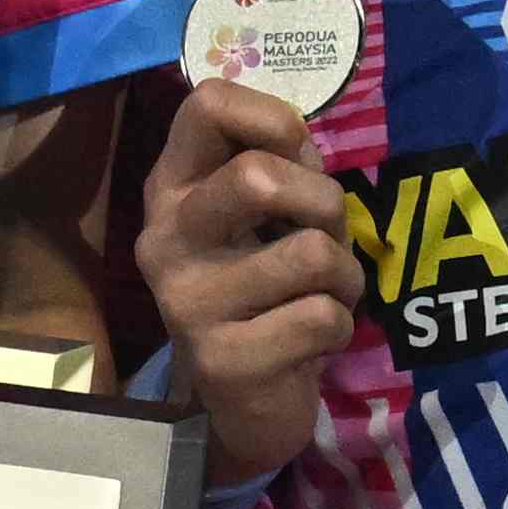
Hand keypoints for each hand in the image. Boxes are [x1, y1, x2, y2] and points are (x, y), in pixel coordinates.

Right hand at [141, 72, 368, 489]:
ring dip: (343, 275)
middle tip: (326, 237)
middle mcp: (163, 239)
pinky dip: (340, 326)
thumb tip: (295, 131)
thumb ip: (280, 165)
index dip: (274, 118)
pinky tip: (315, 340)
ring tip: (326, 295)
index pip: (207, 103)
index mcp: (171, 189)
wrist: (243, 405)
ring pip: (309, 254)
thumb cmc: (266, 289)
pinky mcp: (222, 361)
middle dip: (323, 203)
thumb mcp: (267, 217)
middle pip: (257, 177)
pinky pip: (320, 317)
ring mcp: (186, 303)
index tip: (297, 157)